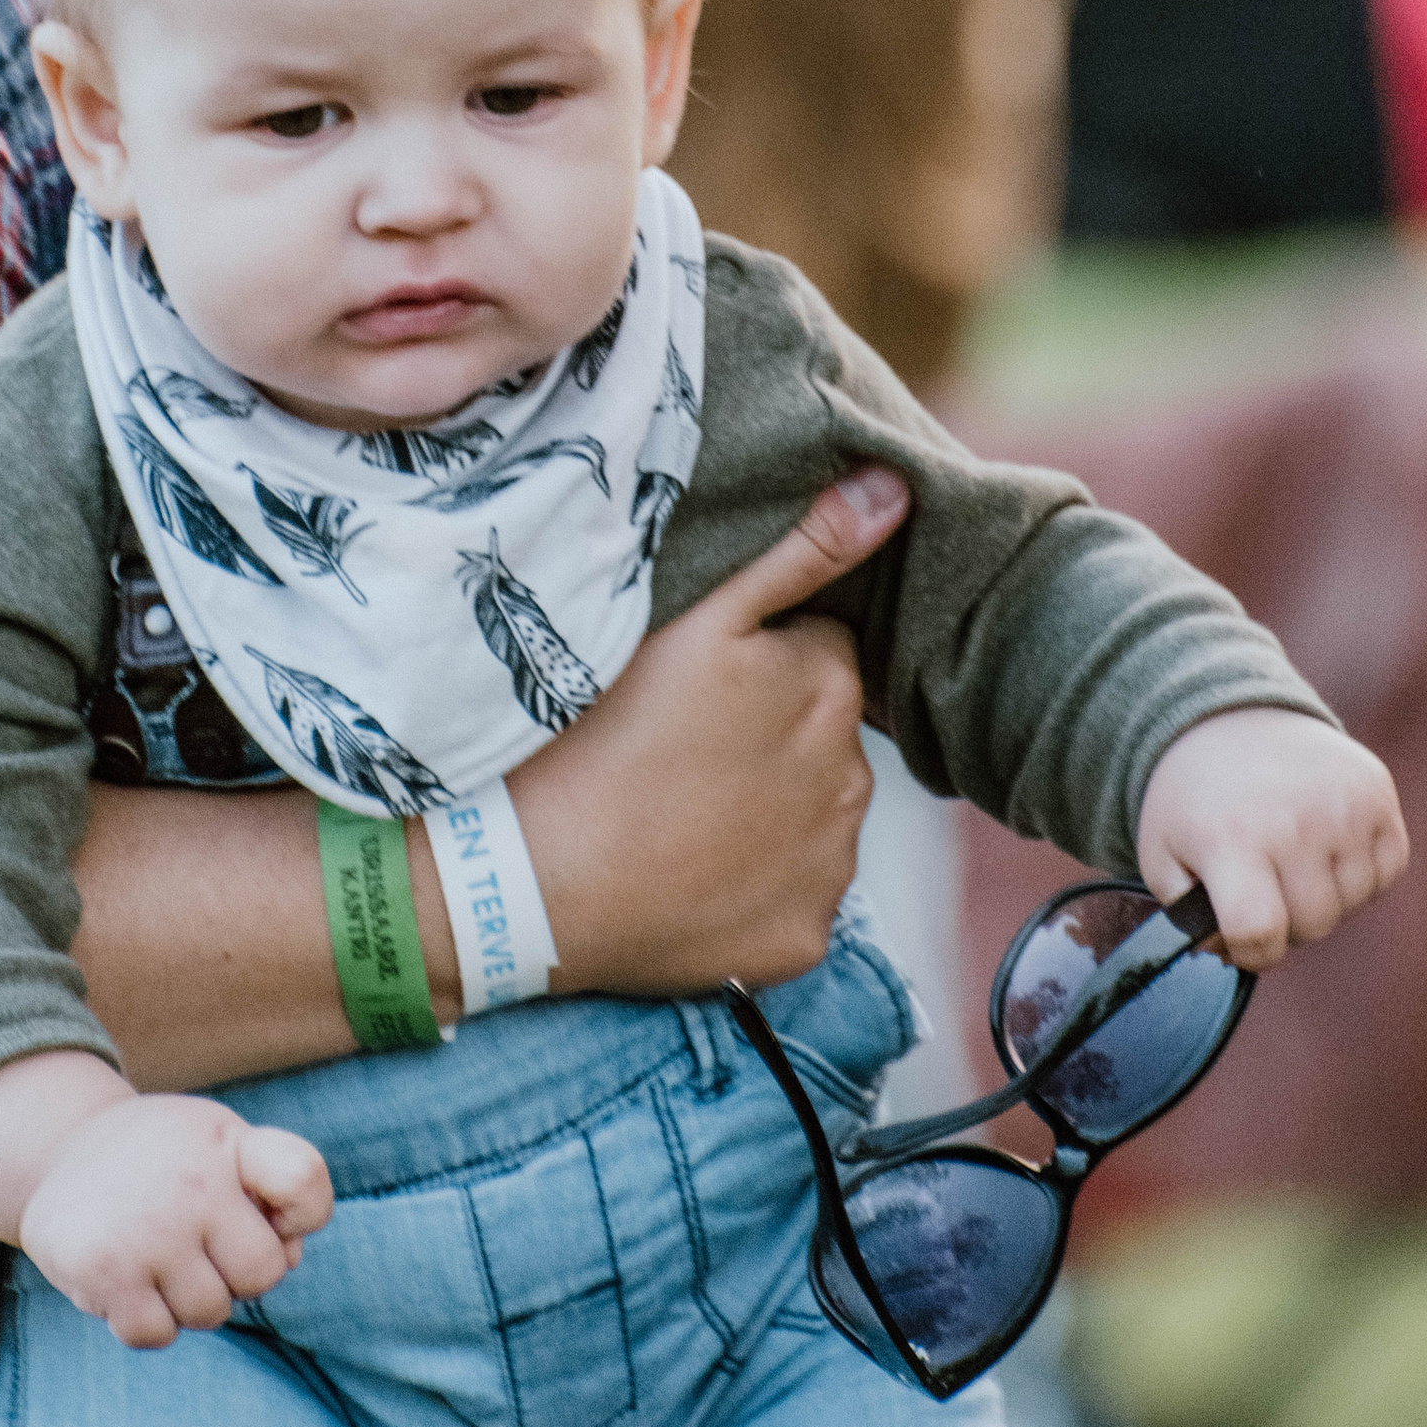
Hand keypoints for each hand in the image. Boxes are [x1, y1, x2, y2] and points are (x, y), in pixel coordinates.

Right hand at [19, 1094, 330, 1349]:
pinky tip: (127, 1280)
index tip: (273, 1218)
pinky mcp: (102, 1270)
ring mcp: (147, 1229)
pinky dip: (146, 1322)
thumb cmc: (162, 1160)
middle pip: (263, 1274)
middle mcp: (191, 1182)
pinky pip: (156, 1335)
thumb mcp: (220, 1147)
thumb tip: (288, 1259)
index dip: (303, 1215)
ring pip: (210, 1313)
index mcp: (227, 1143)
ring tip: (157, 1257)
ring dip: (189, 1301)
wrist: (58, 1150)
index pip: (303, 1180)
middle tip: (197, 1244)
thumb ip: (271, 1197)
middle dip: (237, 1273)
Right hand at [515, 469, 911, 999]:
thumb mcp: (695, 623)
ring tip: (676, 810)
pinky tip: (690, 873)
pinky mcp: (805, 936)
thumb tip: (895, 489)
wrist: (531, 881)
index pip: (818, 651)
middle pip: (821, 733)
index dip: (754, 664)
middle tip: (677, 749)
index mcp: (829, 685)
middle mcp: (853, 776)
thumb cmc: (600, 734)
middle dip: (772, 734)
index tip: (692, 688)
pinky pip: (795, 896)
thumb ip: (802, 553)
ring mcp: (831, 865)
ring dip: (770, 808)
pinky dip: (756, 886)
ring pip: (814, 814)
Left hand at [1135, 707, 1408, 970]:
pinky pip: (1385, 873)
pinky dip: (1359, 873)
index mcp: (1230, 838)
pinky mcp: (1378, 793)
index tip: (1240, 937)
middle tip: (1261, 884)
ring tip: (1288, 853)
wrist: (1230, 720)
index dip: (1251, 953)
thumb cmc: (1195, 805)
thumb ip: (1190, 921)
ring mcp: (1343, 806)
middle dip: (1287, 922)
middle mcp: (1294, 821)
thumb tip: (1235, 955)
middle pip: (1313, 925)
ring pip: (1352, 903)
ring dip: (1323, 895)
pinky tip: (1323, 841)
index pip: (1259, 932)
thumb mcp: (1164, 857)